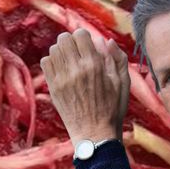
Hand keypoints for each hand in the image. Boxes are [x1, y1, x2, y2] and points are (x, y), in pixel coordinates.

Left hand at [40, 29, 129, 147]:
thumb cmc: (113, 108)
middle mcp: (76, 69)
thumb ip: (117, 58)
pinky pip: (46, 62)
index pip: (80, 34)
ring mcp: (62, 78)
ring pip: (54, 49)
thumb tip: (107, 40)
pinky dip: (53, 60)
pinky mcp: (53, 87)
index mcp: (94, 65)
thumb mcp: (123, 83)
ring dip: (62, 50)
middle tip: (78, 50)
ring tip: (70, 59)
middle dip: (72, 40)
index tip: (88, 44)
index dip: (85, 36)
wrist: (95, 134)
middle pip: (64, 38)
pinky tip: (62, 68)